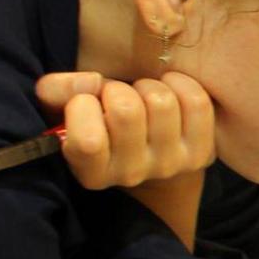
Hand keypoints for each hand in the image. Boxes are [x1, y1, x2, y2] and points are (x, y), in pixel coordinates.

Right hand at [36, 71, 214, 190]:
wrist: (149, 149)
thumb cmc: (100, 123)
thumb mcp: (65, 110)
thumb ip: (57, 91)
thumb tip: (90, 83)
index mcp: (92, 172)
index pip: (87, 141)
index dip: (83, 105)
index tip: (87, 101)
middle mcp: (131, 175)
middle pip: (126, 111)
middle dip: (117, 90)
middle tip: (118, 96)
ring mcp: (170, 166)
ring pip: (161, 102)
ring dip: (148, 87)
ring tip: (142, 96)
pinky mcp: (202, 153)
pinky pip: (195, 102)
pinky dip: (181, 84)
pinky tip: (168, 90)